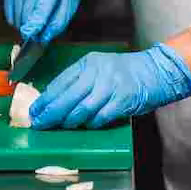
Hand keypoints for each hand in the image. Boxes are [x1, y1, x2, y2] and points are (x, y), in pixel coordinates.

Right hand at [3, 0, 85, 43]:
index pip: (40, 10)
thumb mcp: (70, 5)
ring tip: (36, 17)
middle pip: (25, 16)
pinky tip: (28, 11)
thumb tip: (42, 37)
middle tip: (40, 32)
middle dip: (32, 29)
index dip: (34, 26)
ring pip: (16, 17)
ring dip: (25, 25)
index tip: (30, 37)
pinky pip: (10, 14)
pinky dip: (18, 19)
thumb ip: (58, 23)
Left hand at [29, 44, 190, 129]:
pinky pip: (100, 116)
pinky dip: (91, 123)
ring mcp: (110, 86)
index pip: (60, 82)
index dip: (45, 98)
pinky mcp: (122, 100)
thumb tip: (56, 99)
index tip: (34, 110)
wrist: (156, 70)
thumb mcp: (100, 67)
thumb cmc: (126, 72)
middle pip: (67, 97)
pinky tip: (86, 125)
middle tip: (40, 123)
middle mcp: (97, 73)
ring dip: (69, 120)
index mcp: (88, 63)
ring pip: (81, 108)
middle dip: (51, 113)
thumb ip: (81, 80)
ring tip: (60, 126)